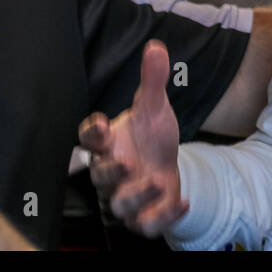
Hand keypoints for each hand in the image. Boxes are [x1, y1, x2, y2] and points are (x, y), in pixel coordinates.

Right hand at [77, 40, 185, 236]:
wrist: (165, 163)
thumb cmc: (150, 135)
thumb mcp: (154, 106)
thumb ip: (152, 80)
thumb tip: (156, 47)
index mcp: (108, 143)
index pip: (89, 139)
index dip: (91, 133)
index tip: (101, 125)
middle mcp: (112, 172)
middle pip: (99, 177)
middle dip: (110, 172)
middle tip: (128, 164)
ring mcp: (126, 195)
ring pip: (119, 206)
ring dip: (136, 197)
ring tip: (155, 183)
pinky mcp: (144, 214)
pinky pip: (146, 224)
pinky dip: (162, 218)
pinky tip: (182, 203)